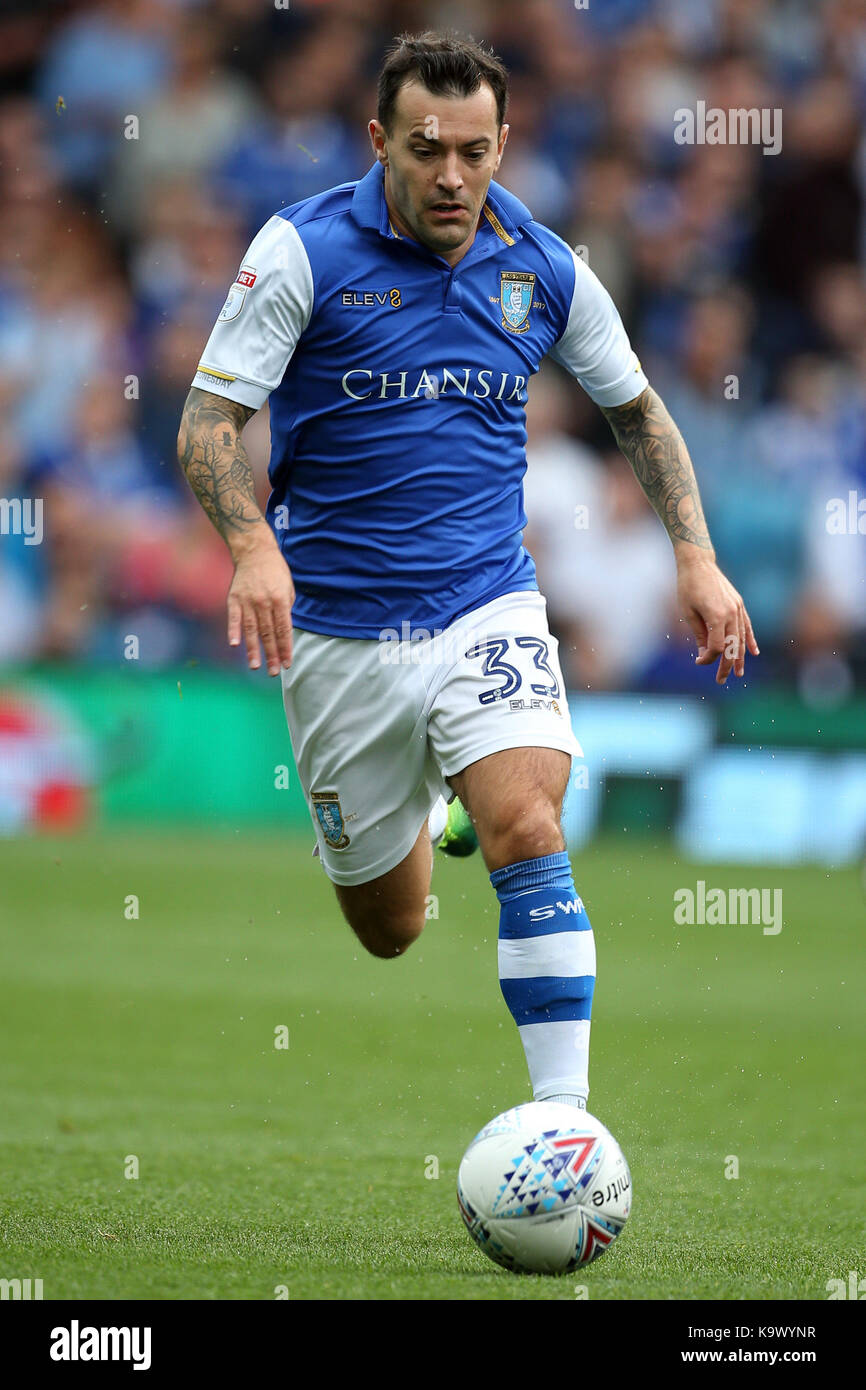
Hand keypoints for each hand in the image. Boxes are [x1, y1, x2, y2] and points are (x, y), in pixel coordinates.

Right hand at [227, 534, 294, 674]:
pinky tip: (234, 645)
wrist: (255, 551)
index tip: (287, 663)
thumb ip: (286, 609)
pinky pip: (234, 618)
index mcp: (280, 600)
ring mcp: (248, 601)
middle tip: (274, 672)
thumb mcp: (289, 588)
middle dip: (272, 655)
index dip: (285, 648)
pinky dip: (233, 631)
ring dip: (253, 649)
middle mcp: (264, 602)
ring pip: (252, 630)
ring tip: (255, 666)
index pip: (284, 630)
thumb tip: (283, 631)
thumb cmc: (275, 571)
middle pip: (269, 634)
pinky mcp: (234, 598)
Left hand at [675, 548, 758, 683]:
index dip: (708, 658)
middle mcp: (731, 613)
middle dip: (726, 666)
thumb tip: (705, 654)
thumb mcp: (688, 613)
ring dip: (740, 657)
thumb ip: (699, 635)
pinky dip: (750, 640)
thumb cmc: (688, 587)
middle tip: (721, 680)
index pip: (717, 647)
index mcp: (716, 616)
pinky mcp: (738, 604)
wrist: (698, 563)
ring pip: (741, 638)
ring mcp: (737, 608)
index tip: (698, 661)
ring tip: (738, 673)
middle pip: (731, 646)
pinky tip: (754, 652)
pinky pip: (747, 626)